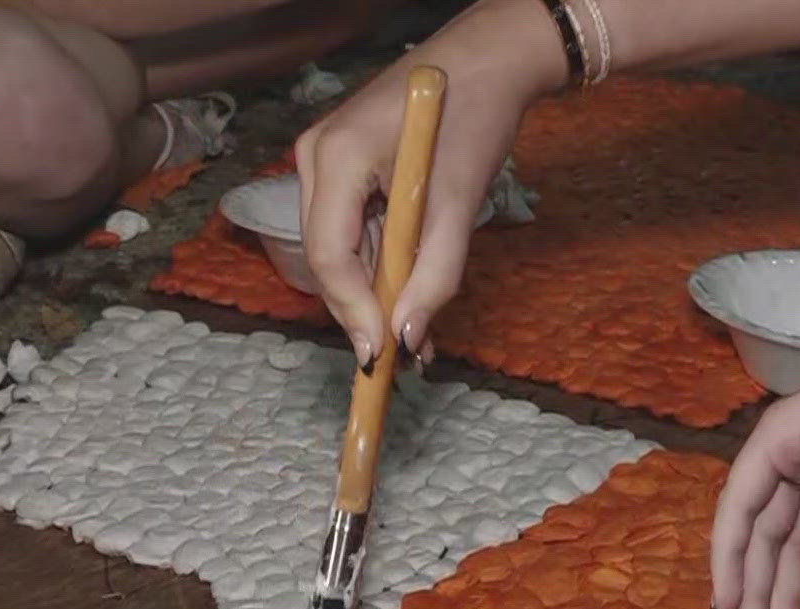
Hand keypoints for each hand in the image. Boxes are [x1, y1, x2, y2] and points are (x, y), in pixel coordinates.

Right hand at [295, 0, 562, 363]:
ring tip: (415, 337)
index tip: (381, 355)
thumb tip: (408, 340)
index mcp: (337, 155)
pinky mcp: (338, 168)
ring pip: (337, 250)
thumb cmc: (474, 117)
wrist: (484, 60)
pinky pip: (349, 231)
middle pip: (326, 257)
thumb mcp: (458, 203)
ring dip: (373, 294)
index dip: (354, 310)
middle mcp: (315, 157)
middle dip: (363, 309)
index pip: (330, 254)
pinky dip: (377, 267)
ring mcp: (322, 161)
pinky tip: (407, 298)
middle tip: (402, 355)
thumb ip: (435, 275)